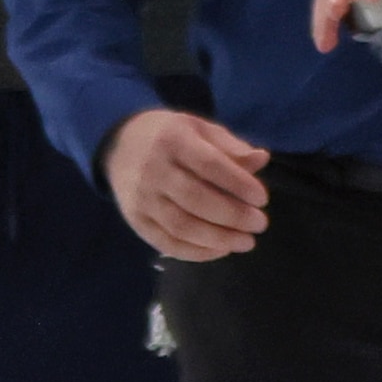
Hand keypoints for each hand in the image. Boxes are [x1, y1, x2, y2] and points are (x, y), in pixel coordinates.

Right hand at [103, 108, 271, 259]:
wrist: (120, 146)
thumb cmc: (170, 137)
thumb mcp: (198, 129)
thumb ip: (229, 146)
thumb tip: (261, 159)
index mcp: (172, 139)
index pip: (209, 164)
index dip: (238, 183)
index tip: (262, 199)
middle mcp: (153, 169)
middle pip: (196, 199)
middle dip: (233, 216)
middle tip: (260, 224)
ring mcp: (142, 197)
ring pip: (182, 226)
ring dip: (219, 239)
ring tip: (246, 242)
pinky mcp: (136, 220)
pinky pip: (167, 243)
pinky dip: (197, 252)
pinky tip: (221, 249)